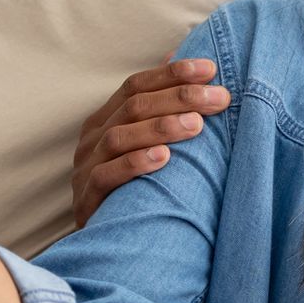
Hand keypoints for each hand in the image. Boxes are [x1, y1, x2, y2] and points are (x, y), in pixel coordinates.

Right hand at [71, 59, 231, 225]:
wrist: (104, 244)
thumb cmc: (133, 186)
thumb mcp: (144, 144)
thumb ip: (158, 108)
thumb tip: (177, 58)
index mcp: (104, 120)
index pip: (136, 85)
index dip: (172, 74)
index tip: (210, 69)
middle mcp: (92, 139)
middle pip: (133, 107)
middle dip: (179, 98)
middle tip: (218, 98)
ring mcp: (85, 168)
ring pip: (120, 137)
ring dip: (161, 127)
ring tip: (197, 125)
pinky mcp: (86, 199)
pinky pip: (107, 175)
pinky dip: (135, 163)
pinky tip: (164, 158)